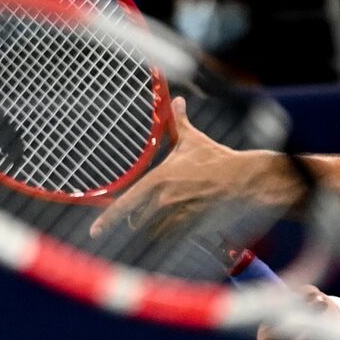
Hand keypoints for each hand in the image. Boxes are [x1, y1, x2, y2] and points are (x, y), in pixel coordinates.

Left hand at [89, 96, 252, 239]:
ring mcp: (178, 216)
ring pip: (154, 233)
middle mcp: (164, 200)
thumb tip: (177, 100)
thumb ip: (179, 122)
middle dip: (138, 220)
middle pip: (137, 222)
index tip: (95, 232)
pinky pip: (173, 239)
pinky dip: (172, 235)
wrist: (243, 178)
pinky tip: (181, 226)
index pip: (125, 204)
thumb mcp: (193, 140)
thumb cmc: (217, 158)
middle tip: (145, 215)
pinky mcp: (192, 229)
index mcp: (158, 179)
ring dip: (155, 229)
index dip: (107, 220)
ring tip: (164, 220)